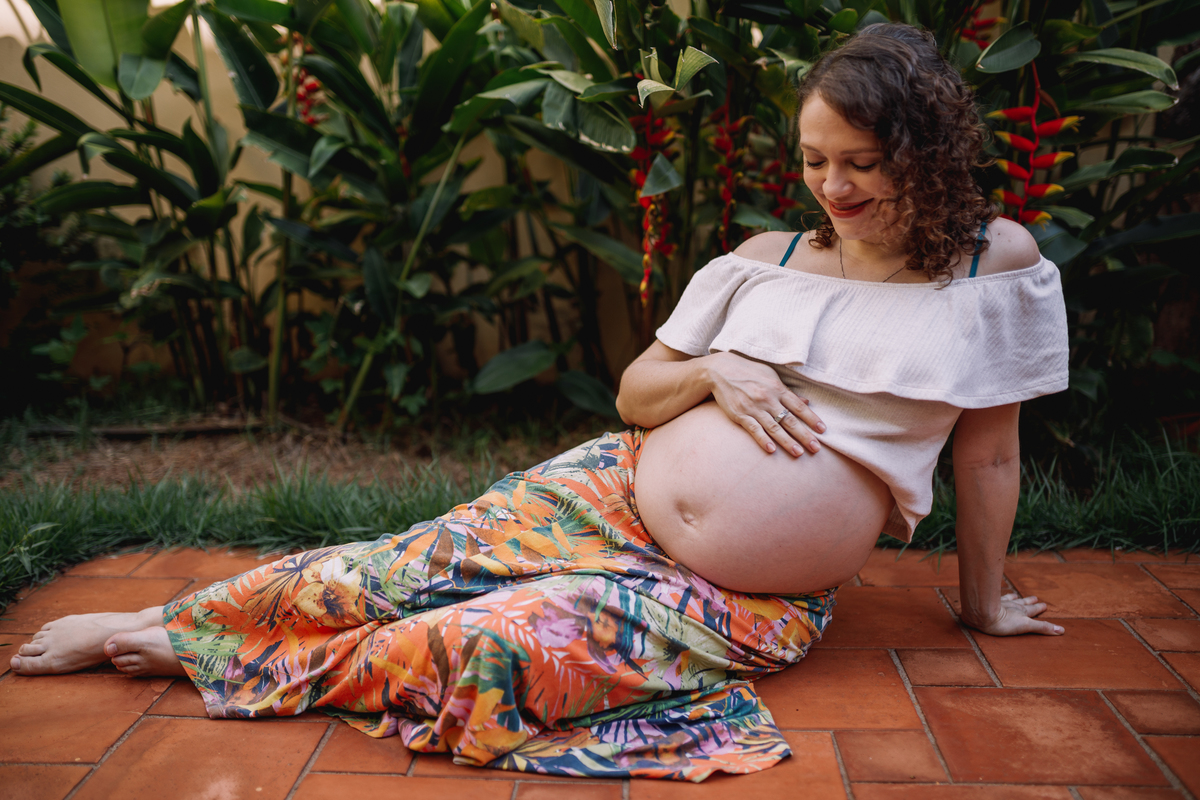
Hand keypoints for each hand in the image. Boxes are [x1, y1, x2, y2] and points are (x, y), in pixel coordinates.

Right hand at [703, 352, 825, 455]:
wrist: (720, 371)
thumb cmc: (748, 372)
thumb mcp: (770, 376)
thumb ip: (787, 391)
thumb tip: (806, 401)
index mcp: (777, 388)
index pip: (798, 406)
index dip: (811, 419)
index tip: (823, 430)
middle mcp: (768, 399)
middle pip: (790, 420)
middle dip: (804, 435)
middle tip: (816, 448)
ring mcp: (754, 407)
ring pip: (774, 428)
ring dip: (787, 441)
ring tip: (798, 453)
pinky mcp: (740, 414)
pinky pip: (754, 429)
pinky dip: (762, 440)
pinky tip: (771, 450)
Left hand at [963, 593, 1064, 636]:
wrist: (983, 614)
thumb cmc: (1004, 623)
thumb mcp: (1026, 626)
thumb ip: (1042, 628)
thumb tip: (1062, 630)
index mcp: (1022, 613)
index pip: (1033, 610)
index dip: (1039, 608)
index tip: (1044, 605)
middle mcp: (1013, 606)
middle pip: (1024, 604)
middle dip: (1030, 602)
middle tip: (1036, 598)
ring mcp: (1001, 604)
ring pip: (1011, 599)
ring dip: (1016, 598)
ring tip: (1018, 595)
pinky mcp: (990, 603)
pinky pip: (997, 597)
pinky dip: (1000, 596)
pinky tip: (999, 594)